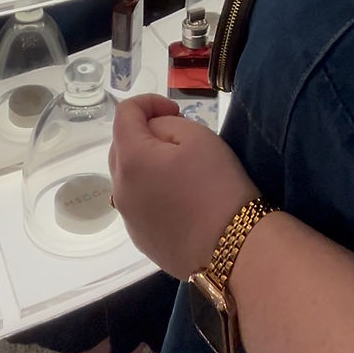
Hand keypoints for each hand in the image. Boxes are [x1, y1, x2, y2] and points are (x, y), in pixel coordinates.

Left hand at [109, 93, 258, 279]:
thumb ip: (166, 123)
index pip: (124, 113)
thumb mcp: (198, 137)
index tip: (176, 110)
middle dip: (147, 133)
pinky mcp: (141, 240)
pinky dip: (153, 192)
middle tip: (181, 137)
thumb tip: (152, 133)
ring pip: (129, 177)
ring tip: (182, 171)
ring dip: (148, 164)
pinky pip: (139, 204)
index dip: (149, 102)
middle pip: (122, 146)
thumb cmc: (217, 186)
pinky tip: (182, 201)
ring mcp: (128, 219)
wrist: (233, 250)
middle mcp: (119, 189)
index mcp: (130, 160)